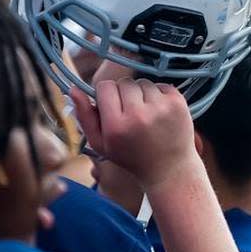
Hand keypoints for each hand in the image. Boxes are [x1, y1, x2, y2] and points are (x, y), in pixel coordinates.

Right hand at [69, 79, 198, 191]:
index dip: (105, 94)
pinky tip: (159, 112)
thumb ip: (85, 117)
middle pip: (124, 83)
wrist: (169, 169)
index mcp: (116, 126)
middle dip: (124, 94)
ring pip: (143, 82)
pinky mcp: (178, 102)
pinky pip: (161, 85)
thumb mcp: (101, 144)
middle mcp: (138, 114)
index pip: (105, 87)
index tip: (111, 105)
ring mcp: (161, 107)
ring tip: (145, 114)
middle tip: (129, 112)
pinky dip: (159, 95)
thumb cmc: (131, 157)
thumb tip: (73, 90)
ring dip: (142, 94)